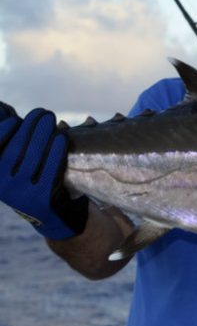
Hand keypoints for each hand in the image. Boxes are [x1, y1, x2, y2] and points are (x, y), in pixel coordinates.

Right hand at [0, 105, 87, 239]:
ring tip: (50, 119)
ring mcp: (20, 195)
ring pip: (31, 158)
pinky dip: (56, 151)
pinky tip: (61, 137)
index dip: (1, 132)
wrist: (51, 215)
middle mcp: (1, 188)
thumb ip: (11, 145)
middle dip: (28, 127)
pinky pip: (49, 170)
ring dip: (42, 133)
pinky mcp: (41, 200)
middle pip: (14, 151)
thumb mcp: (14, 166)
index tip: (14, 118)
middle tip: (42, 113)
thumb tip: (2, 110)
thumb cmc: (30, 180)